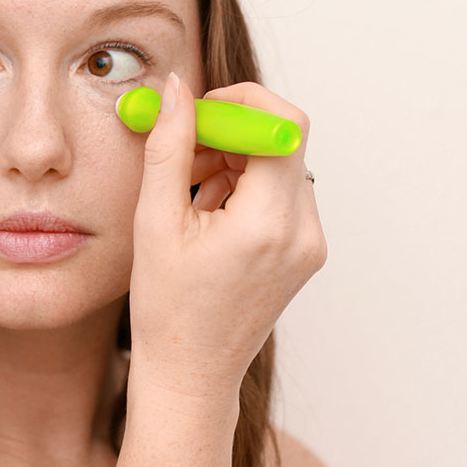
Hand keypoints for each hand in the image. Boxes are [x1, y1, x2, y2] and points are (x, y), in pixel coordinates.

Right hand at [128, 72, 326, 397]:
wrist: (191, 376)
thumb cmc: (168, 310)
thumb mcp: (156, 221)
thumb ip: (170, 147)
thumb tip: (178, 90)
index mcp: (269, 224)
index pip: (283, 125)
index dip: (240, 103)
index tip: (198, 112)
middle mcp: (304, 232)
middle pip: (281, 141)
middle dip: (229, 134)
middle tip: (181, 153)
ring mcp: (310, 244)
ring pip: (280, 164)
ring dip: (234, 160)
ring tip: (187, 191)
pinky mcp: (305, 252)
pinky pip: (282, 192)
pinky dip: (245, 186)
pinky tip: (207, 212)